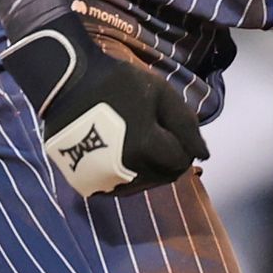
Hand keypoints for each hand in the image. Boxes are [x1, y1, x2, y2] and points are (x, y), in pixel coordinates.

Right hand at [1, 12, 207, 197]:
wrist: (68, 86)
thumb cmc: (119, 84)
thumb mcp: (161, 93)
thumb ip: (187, 124)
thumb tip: (204, 155)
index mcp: (145, 146)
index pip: (182, 160)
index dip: (184, 144)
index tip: (173, 128)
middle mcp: (125, 170)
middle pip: (164, 176)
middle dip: (169, 158)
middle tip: (158, 133)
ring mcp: (103, 181)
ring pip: (144, 184)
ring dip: (149, 167)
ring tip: (138, 140)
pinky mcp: (87, 185)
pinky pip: (120, 188)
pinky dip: (128, 174)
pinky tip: (122, 152)